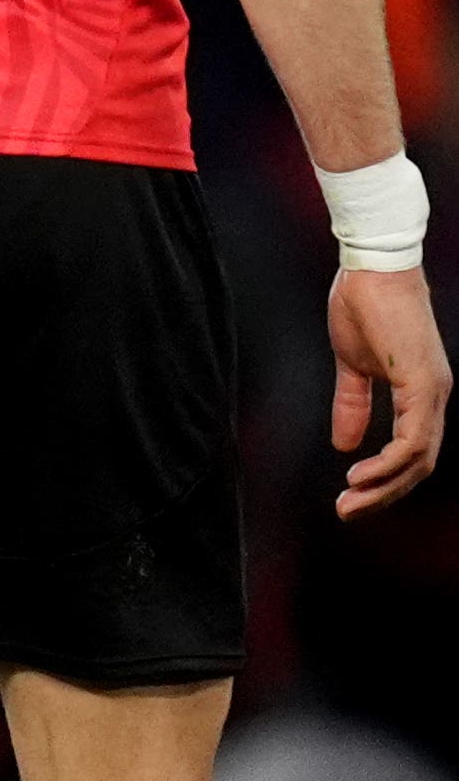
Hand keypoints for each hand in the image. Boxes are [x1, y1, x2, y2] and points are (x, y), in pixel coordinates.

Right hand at [324, 263, 446, 515]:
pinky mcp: (422, 383)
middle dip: (383, 495)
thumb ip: (351, 403)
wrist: (372, 268)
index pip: (414, 452)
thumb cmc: (363, 306)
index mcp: (422, 392)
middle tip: (347, 512)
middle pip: (420, 465)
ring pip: (419, 460)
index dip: (384, 480)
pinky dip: (387, 463)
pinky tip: (359, 472)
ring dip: (383, 487)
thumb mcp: (351, 364)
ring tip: (349, 502)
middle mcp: (436, 396)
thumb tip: (345, 443)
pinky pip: (412, 439)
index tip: (349, 495)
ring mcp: (433, 391)